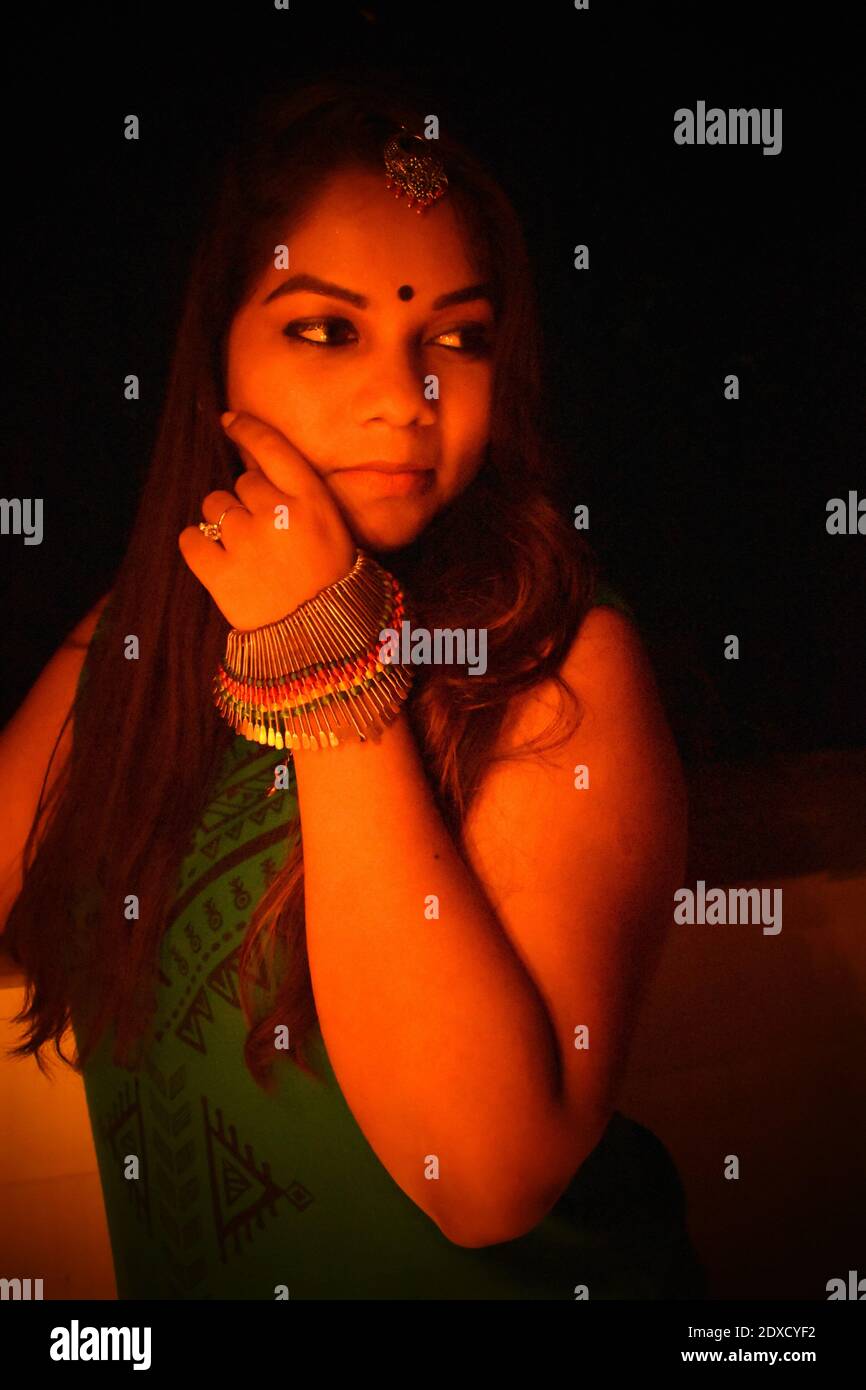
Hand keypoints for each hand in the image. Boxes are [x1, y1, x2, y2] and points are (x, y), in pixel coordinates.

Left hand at [178, 412, 356, 629]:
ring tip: (246, 554)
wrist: (325, 644)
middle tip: (266, 536)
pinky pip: (190, 539)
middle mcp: (278, 513)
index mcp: (312, 501)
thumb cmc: (332, 586)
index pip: (272, 447)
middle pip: (242, 482)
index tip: (230, 420)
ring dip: (223, 523)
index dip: (247, 429)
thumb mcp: (334, 530)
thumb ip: (300, 496)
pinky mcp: (219, 572)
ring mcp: (246, 542)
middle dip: (247, 501)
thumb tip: (255, 468)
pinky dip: (199, 546)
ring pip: (215, 506)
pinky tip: (217, 562)